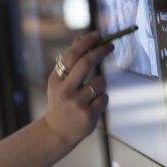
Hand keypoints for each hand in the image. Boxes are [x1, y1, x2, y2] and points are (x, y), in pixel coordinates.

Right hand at [43, 31, 114, 145]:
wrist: (57, 131)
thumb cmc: (61, 101)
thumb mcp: (60, 82)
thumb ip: (70, 62)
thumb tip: (80, 38)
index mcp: (56, 80)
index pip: (72, 55)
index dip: (86, 43)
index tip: (98, 35)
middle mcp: (65, 91)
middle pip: (86, 63)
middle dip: (100, 51)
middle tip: (110, 45)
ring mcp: (77, 104)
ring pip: (100, 82)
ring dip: (100, 83)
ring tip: (92, 92)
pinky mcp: (88, 115)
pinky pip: (104, 98)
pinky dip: (101, 99)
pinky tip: (92, 105)